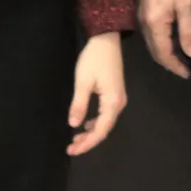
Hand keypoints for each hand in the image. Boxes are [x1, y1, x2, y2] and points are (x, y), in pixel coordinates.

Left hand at [66, 33, 127, 155]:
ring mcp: (118, 99)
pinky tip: (85, 125)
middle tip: (71, 148)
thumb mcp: (82, 82)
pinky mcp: (115, 94)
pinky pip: (106, 115)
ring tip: (75, 140)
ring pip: (105, 123)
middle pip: (104, 129)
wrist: (106, 40)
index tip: (73, 150)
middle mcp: (119, 104)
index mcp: (112, 103)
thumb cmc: (93, 60)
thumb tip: (74, 125)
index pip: (100, 131)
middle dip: (88, 141)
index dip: (87, 143)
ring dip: (91, 133)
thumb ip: (79, 105)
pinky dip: (95, 123)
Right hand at [139, 0, 190, 78]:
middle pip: (155, 52)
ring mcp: (141, 17)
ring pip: (152, 44)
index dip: (176, 66)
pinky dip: (162, 42)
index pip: (164, 54)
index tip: (188, 74)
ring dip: (166, 53)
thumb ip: (188, 31)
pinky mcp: (142, 10)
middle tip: (186, 68)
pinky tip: (173, 40)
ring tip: (182, 56)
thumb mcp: (186, 5)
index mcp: (154, 25)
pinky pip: (151, 34)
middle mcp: (144, 24)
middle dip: (170, 62)